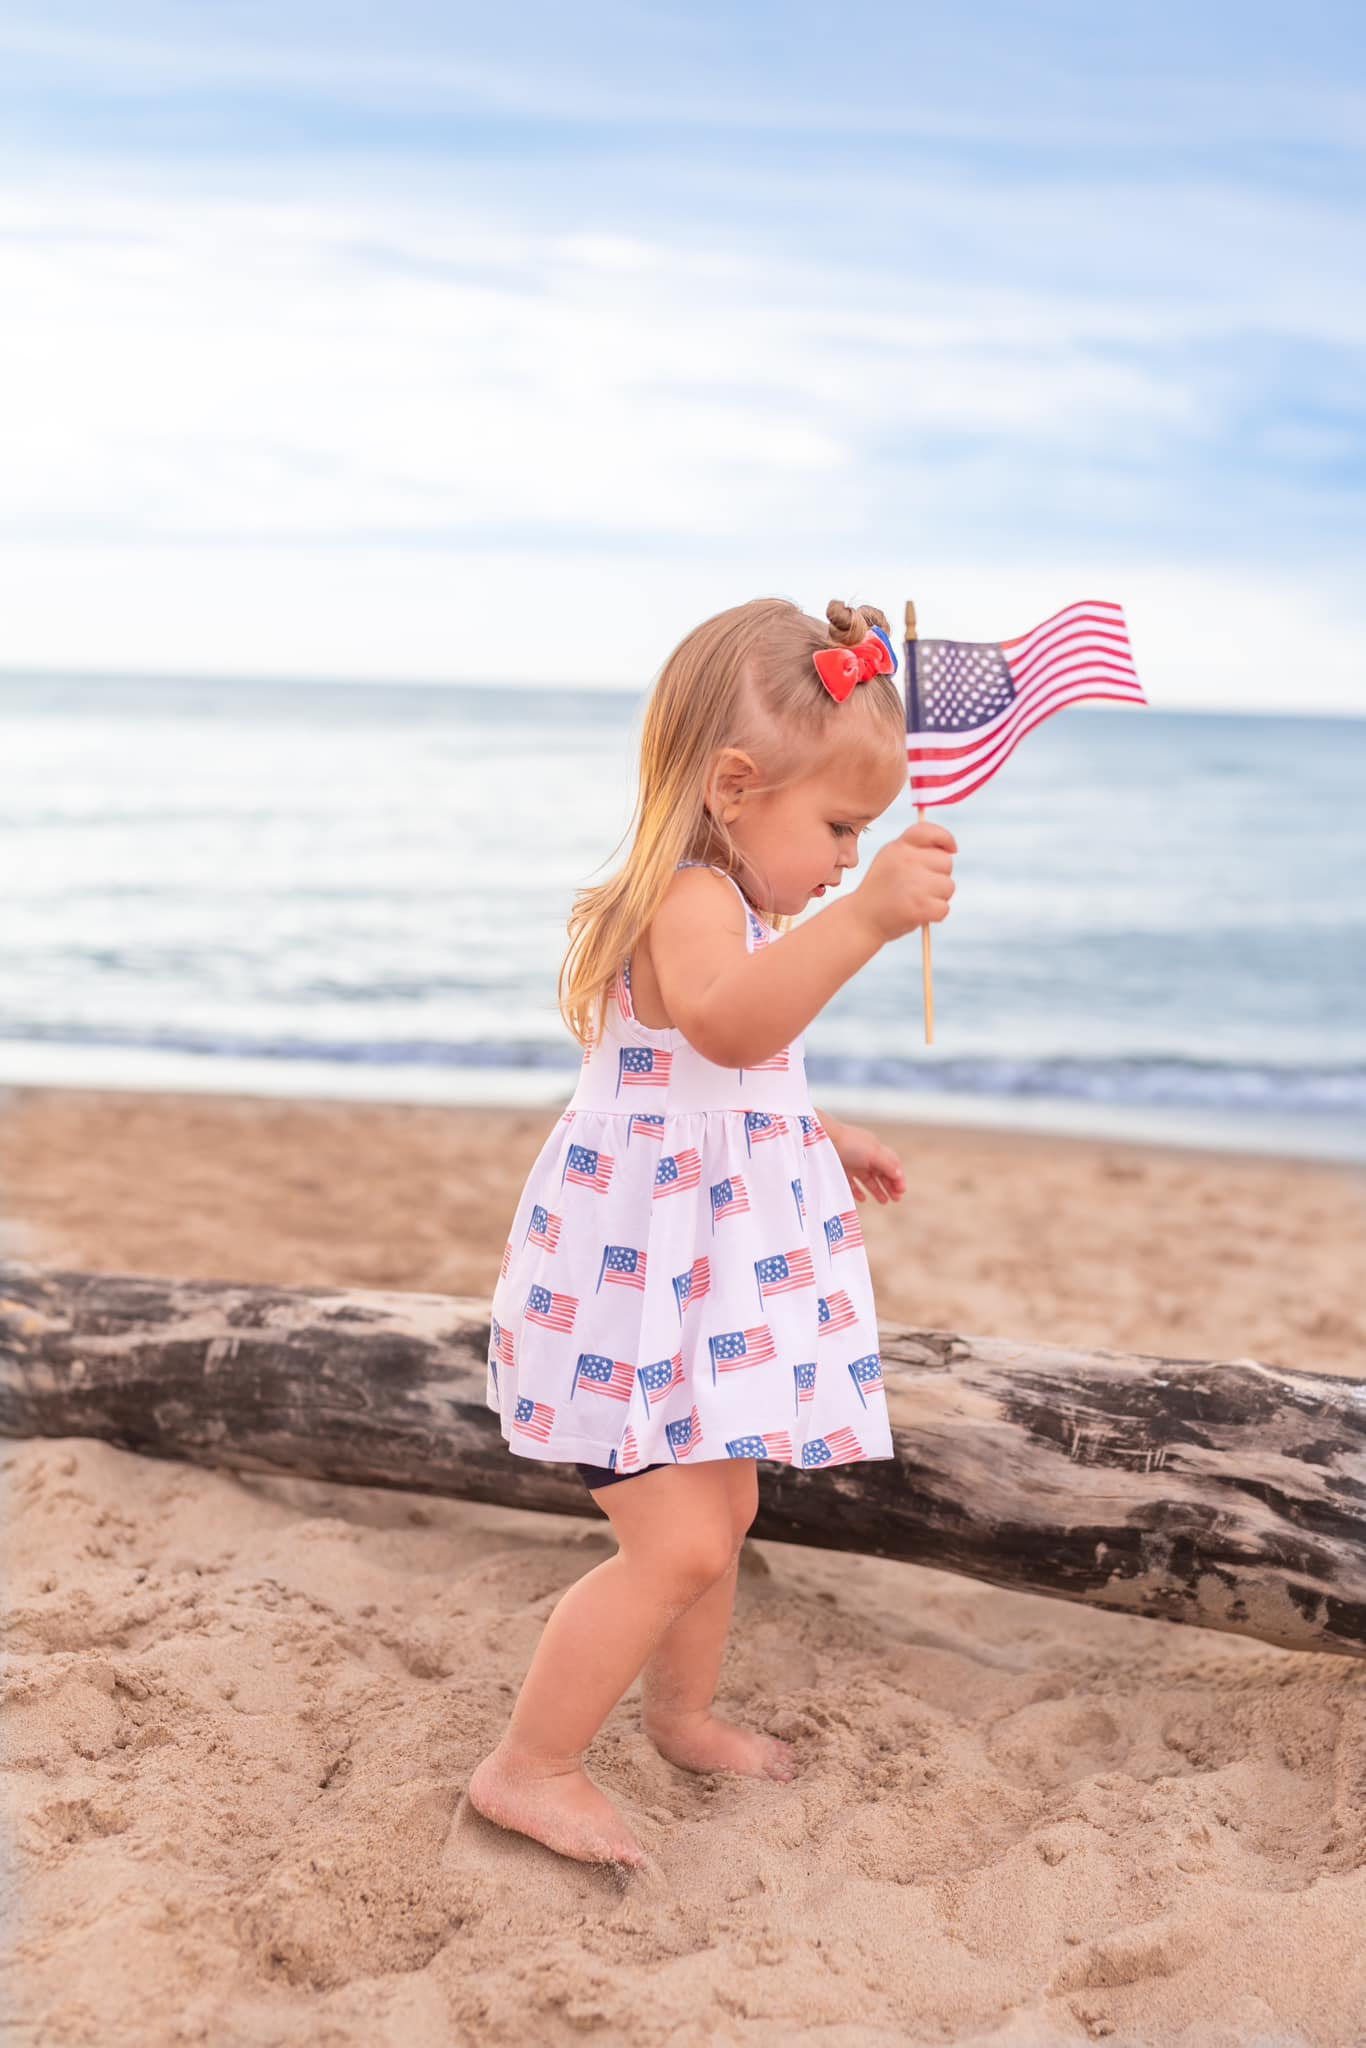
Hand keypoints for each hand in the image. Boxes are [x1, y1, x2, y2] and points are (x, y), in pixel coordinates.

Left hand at [825, 1118, 905, 1204]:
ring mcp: (853, 1164)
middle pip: (882, 1173)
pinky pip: (852, 1184)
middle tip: (896, 1199)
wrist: (821, 1141)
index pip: (892, 1164)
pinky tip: (863, 1199)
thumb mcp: (873, 1153)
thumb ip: (887, 1164)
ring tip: (884, 1201)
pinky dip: (859, 1191)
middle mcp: (865, 1157)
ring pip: (869, 1179)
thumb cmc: (849, 1144)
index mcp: (876, 1150)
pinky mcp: (840, 1171)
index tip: (901, 1191)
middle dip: (890, 1186)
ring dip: (878, 1190)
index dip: (898, 1177)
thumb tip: (899, 1174)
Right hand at [854, 821, 956, 943]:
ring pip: (948, 886)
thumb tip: (950, 849)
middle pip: (946, 862)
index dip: (946, 838)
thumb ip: (914, 850)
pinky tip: (917, 914)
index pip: (930, 832)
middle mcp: (906, 861)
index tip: (952, 849)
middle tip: (919, 888)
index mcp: (898, 847)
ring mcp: (914, 883)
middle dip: (939, 876)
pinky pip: (944, 908)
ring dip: (938, 897)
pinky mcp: (920, 906)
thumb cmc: (880, 890)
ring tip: (915, 901)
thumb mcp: (889, 860)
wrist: (860, 920)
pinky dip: (935, 915)